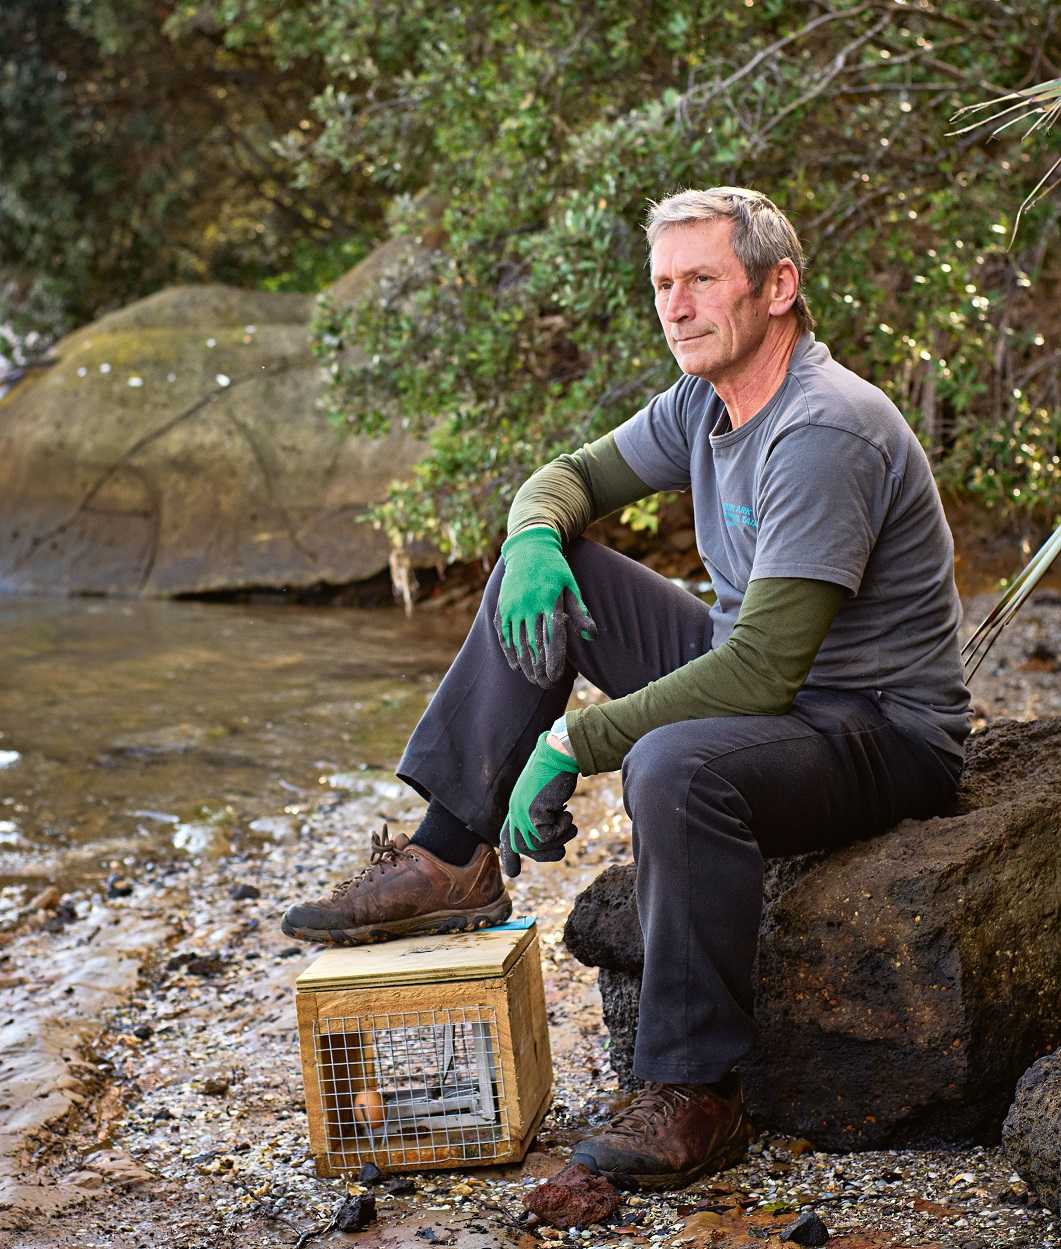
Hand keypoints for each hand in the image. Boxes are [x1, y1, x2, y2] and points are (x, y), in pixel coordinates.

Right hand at [493, 527, 596, 687]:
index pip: (551, 638)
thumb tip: (592, 637)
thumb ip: (581, 612)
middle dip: (539, 669)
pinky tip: (516, 667)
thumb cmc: (556, 569)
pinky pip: (503, 634)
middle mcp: (527, 604)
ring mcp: (512, 606)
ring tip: (533, 681)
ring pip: (517, 643)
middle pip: (532, 645)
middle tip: (546, 686)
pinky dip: (509, 652)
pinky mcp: (502, 606)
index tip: (556, 677)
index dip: (553, 660)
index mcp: (548, 600)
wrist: (529, 547)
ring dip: (525, 665)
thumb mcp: (572, 585)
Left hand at [499, 732, 579, 877]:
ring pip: (537, 845)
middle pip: (525, 848)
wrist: (560, 754)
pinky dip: (563, 829)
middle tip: (562, 851)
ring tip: (569, 823)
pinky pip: (547, 836)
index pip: (508, 836)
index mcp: (516, 807)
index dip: (510, 855)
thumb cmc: (557, 772)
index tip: (513, 874)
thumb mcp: (545, 796)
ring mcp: (521, 812)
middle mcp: (515, 811)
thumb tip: (543, 835)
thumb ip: (540, 813)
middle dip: (546, 855)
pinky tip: (567, 813)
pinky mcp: (532, 812)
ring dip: (559, 838)